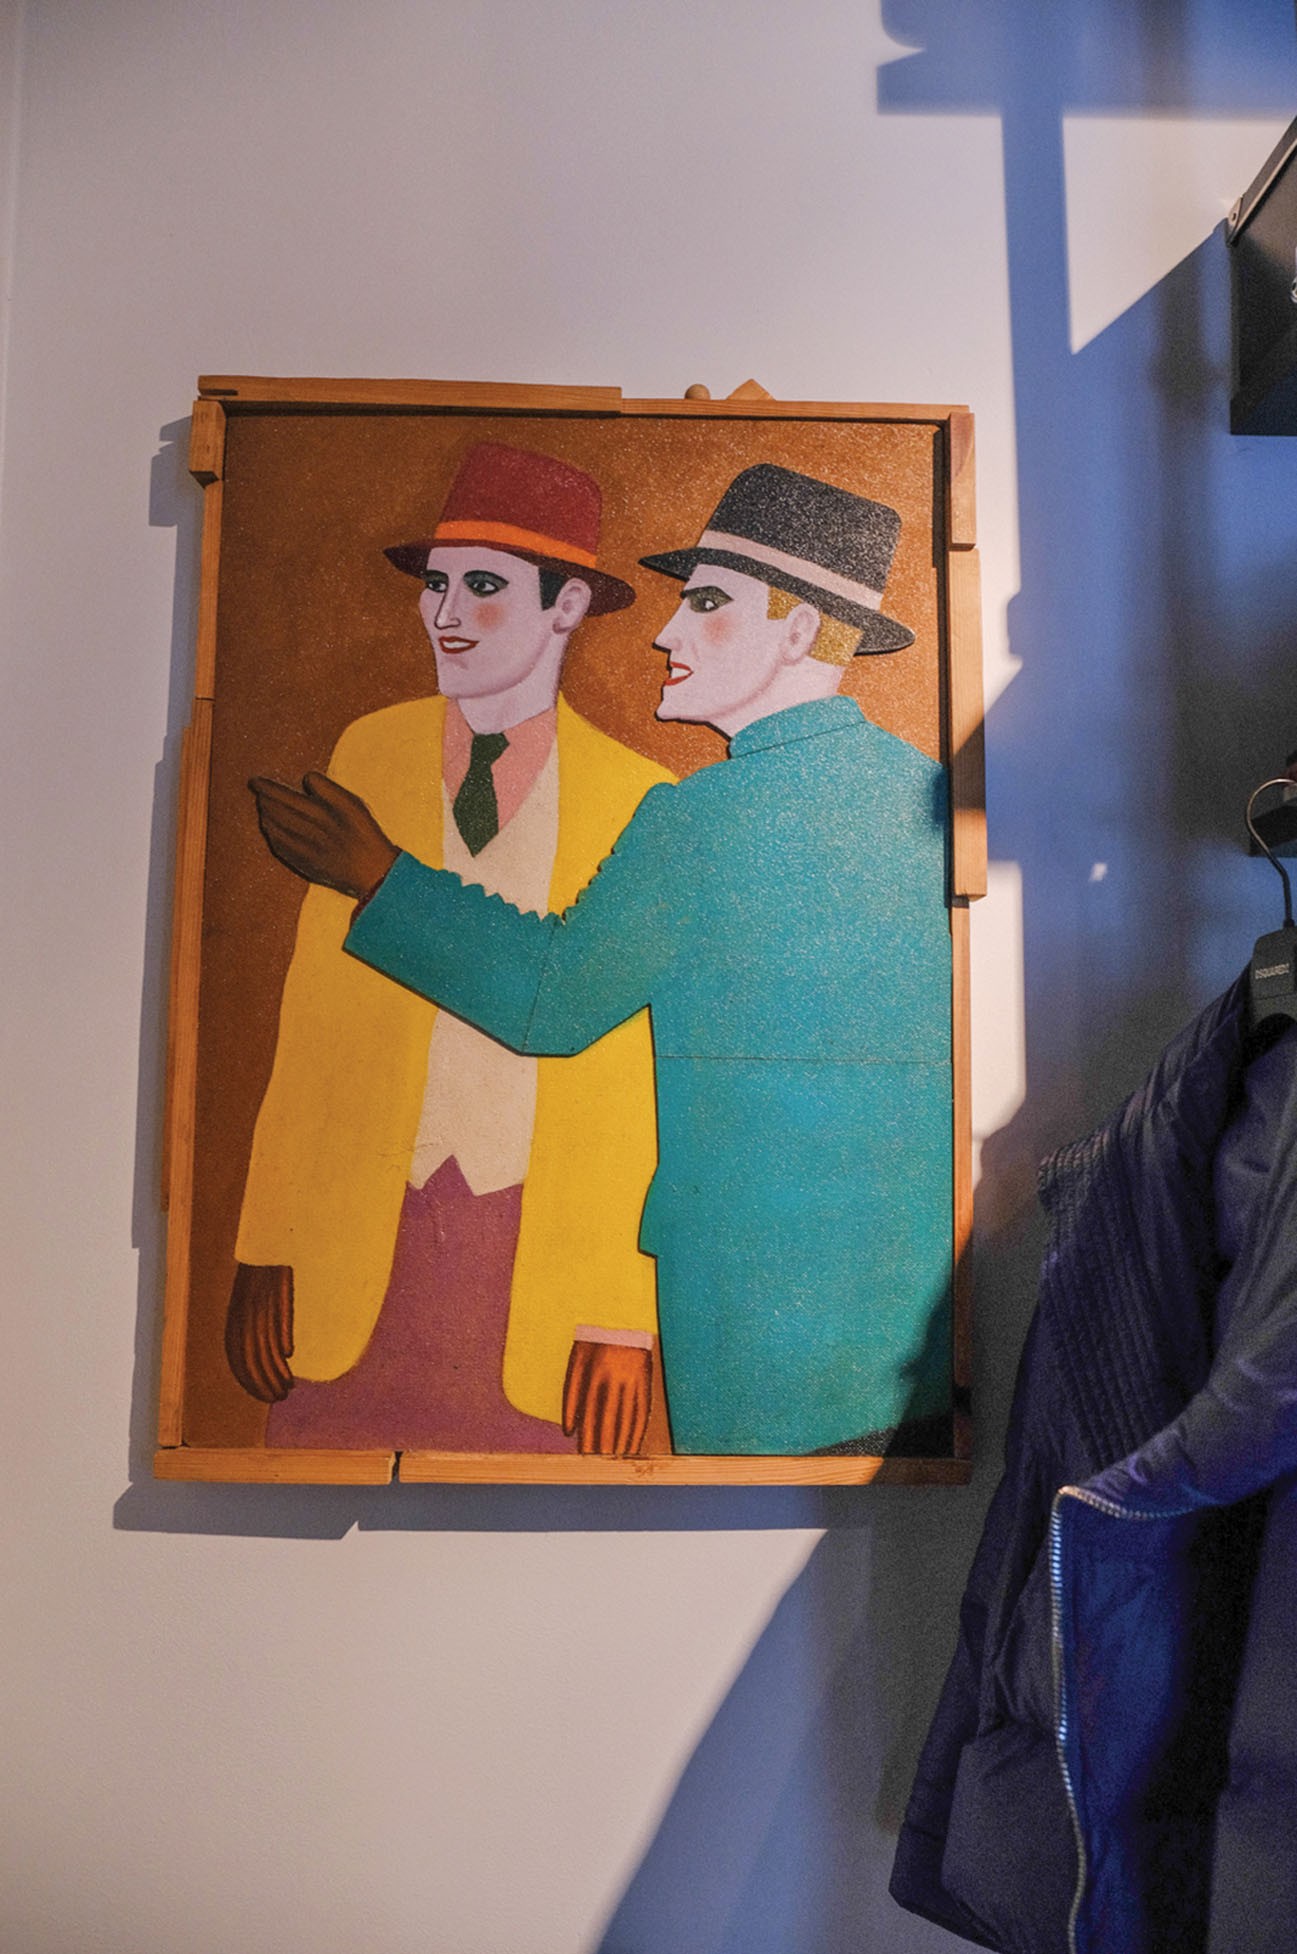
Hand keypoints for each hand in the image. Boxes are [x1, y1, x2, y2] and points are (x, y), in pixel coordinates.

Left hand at [225, 1263, 294, 1402]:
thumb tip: (272, 1356)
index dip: (248, 1380)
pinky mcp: (277, 1290)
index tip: (263, 1396)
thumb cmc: (262, 1276)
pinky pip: (277, 1317)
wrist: (266, 1242)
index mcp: (235, 1318)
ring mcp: (260, 1302)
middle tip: (278, 1397)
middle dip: (263, 1382)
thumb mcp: (250, 1303)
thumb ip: (253, 1328)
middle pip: (250, 1356)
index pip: (236, 1358)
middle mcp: (244, 1314)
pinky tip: (289, 1353)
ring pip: (265, 1343)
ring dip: (275, 1370)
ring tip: (288, 1386)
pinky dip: (281, 1337)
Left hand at [248, 772, 398, 900]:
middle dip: (264, 800)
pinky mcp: (303, 865)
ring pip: (274, 830)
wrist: (373, 872)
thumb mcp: (353, 804)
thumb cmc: (365, 834)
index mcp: (319, 813)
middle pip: (276, 812)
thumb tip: (307, 778)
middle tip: (258, 791)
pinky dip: (271, 835)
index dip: (267, 788)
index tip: (255, 781)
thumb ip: (328, 788)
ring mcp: (302, 850)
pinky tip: (271, 830)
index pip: (284, 797)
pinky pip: (279, 848)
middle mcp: (307, 831)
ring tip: (262, 807)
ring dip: (265, 816)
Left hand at [562, 1339, 652, 1456]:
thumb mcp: (575, 1363)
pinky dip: (638, 1431)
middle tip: (601, 1465)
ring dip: (622, 1442)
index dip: (587, 1438)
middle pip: (609, 1420)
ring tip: (616, 1460)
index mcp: (594, 1375)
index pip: (589, 1415)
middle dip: (604, 1445)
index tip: (584, 1457)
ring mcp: (633, 1380)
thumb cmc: (592, 1343)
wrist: (621, 1317)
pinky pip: (643, 1411)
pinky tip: (633, 1445)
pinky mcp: (646, 1381)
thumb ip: (569, 1397)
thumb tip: (568, 1432)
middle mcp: (614, 1380)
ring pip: (628, 1418)